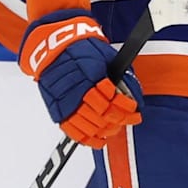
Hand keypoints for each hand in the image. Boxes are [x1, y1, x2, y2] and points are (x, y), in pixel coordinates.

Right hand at [19, 10, 142, 148]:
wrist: (53, 48)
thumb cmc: (81, 49)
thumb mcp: (105, 56)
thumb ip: (117, 76)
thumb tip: (132, 93)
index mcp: (90, 75)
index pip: (112, 100)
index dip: (125, 107)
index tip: (134, 109)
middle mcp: (77, 91)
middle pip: (102, 116)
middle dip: (119, 119)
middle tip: (128, 119)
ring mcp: (66, 103)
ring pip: (90, 126)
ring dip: (106, 129)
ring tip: (115, 127)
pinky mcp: (58, 111)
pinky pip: (73, 132)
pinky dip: (88, 139)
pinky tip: (99, 139)